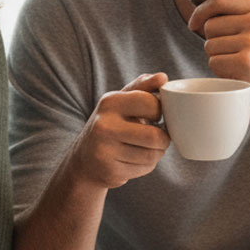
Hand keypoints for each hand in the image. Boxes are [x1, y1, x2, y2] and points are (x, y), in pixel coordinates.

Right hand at [70, 73, 169, 188]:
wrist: (85, 159)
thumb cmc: (111, 124)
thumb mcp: (121, 101)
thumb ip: (143, 87)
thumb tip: (163, 77)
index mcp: (110, 102)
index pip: (152, 104)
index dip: (160, 112)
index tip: (155, 115)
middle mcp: (104, 125)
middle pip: (155, 136)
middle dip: (164, 138)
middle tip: (158, 136)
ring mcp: (105, 151)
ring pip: (153, 155)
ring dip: (157, 152)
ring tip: (145, 147)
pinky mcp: (111, 172)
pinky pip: (145, 168)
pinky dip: (147, 165)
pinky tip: (134, 159)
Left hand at [188, 0, 249, 118]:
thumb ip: (238, 15)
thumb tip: (200, 14)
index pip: (219, 0)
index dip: (200, 12)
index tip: (193, 24)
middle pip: (210, 25)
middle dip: (213, 42)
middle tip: (235, 55)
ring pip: (209, 45)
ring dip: (217, 58)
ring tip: (239, 66)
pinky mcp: (245, 62)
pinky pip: (214, 62)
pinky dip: (220, 72)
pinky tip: (238, 75)